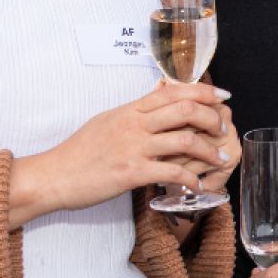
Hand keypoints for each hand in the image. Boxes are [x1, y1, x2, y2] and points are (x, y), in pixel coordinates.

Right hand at [9, 81, 230, 227]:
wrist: (53, 176)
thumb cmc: (79, 152)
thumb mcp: (108, 121)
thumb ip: (134, 114)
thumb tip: (157, 105)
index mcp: (130, 109)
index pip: (174, 91)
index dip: (204, 92)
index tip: (222, 98)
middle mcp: (134, 124)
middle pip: (185, 109)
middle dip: (212, 119)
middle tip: (224, 130)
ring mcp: (133, 148)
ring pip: (184, 140)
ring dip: (209, 151)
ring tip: (220, 158)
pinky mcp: (130, 173)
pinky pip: (170, 173)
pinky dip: (190, 179)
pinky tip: (197, 185)